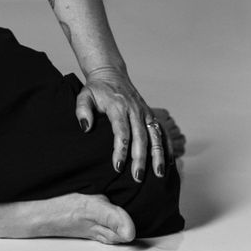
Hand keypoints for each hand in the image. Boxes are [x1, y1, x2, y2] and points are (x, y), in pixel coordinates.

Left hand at [75, 66, 166, 182]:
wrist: (111, 73)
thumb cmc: (96, 88)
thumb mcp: (84, 96)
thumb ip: (82, 110)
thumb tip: (86, 128)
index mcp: (118, 106)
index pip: (121, 132)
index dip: (120, 150)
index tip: (118, 166)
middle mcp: (134, 109)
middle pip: (140, 137)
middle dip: (140, 158)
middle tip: (137, 177)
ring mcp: (144, 111)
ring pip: (155, 135)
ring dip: (157, 155)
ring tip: (158, 174)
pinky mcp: (150, 113)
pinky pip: (161, 131)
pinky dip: (166, 146)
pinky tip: (169, 161)